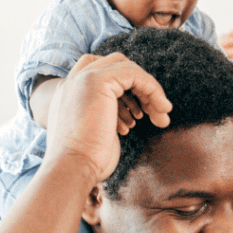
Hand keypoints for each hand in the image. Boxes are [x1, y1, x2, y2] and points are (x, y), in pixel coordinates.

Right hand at [42, 53, 171, 184]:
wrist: (73, 168)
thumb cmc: (87, 162)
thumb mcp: (98, 133)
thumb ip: (107, 117)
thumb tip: (133, 114)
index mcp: (71, 92)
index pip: (103, 72)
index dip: (128, 87)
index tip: (141, 113)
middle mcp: (74, 80)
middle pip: (117, 65)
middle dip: (141, 86)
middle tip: (157, 112)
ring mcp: (83, 77)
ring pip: (128, 68)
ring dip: (151, 91)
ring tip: (162, 117)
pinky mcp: (97, 81)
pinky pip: (135, 75)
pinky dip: (153, 90)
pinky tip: (161, 110)